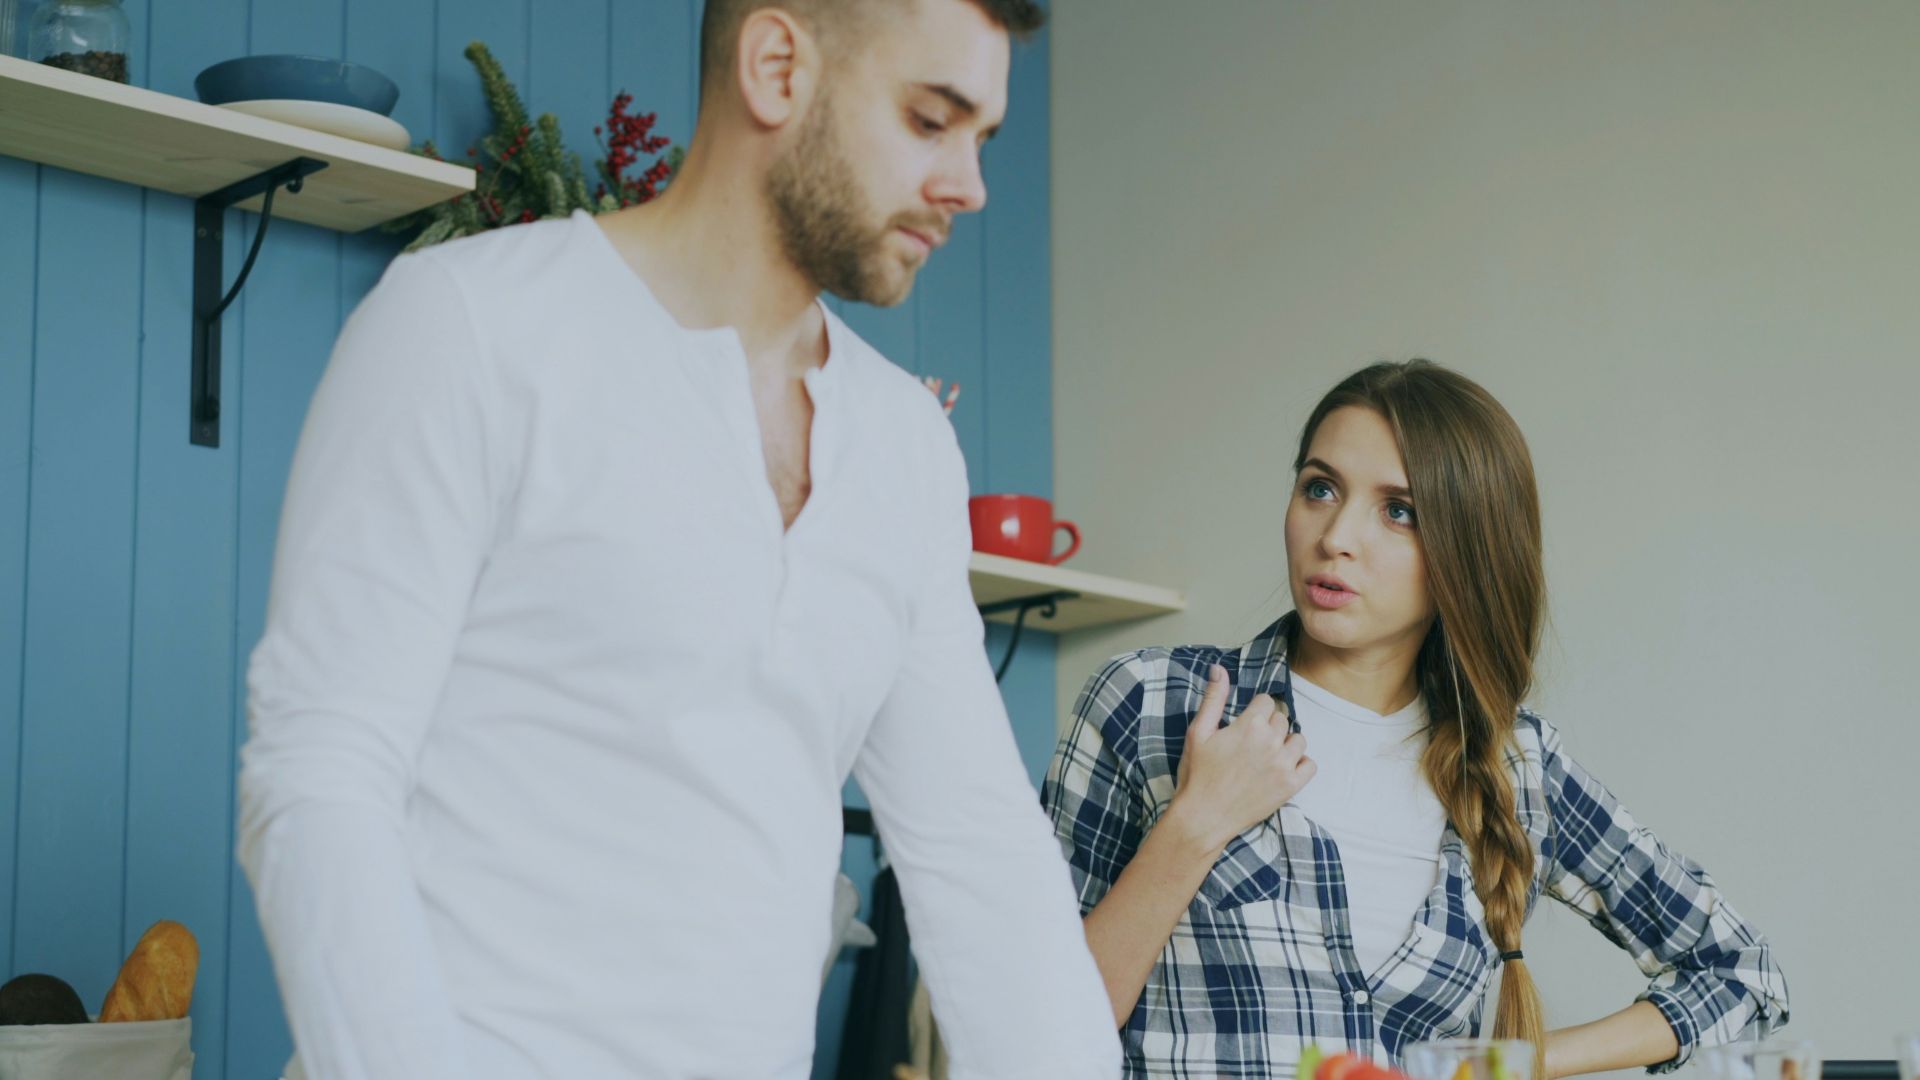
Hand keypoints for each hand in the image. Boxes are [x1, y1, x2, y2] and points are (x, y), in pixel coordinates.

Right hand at [1168, 663, 1315, 853]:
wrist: (1203, 817)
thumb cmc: (1197, 774)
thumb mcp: (1198, 732)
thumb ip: (1213, 698)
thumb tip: (1219, 668)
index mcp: (1250, 725)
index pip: (1267, 702)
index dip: (1254, 711)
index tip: (1244, 725)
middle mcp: (1271, 742)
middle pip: (1282, 719)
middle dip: (1268, 727)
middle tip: (1249, 745)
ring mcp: (1284, 765)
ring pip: (1298, 739)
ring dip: (1285, 743)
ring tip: (1265, 756)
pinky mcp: (1291, 786)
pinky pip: (1310, 764)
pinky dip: (1300, 763)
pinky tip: (1281, 768)